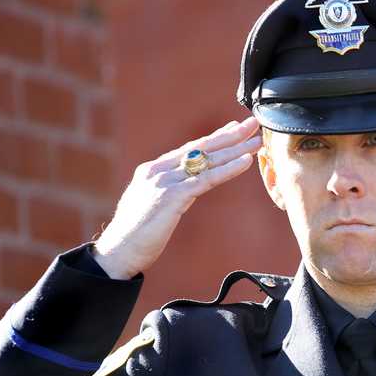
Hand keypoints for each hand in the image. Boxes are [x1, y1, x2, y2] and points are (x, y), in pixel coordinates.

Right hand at [92, 117, 261, 279]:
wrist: (118, 251)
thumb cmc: (135, 234)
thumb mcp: (151, 204)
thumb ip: (168, 191)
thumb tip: (184, 189)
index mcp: (153, 170)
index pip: (189, 149)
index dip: (214, 137)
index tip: (234, 127)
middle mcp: (158, 171)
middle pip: (201, 148)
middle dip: (230, 135)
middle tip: (252, 124)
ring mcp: (164, 182)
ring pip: (207, 160)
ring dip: (236, 149)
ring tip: (257, 140)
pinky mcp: (172, 196)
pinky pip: (206, 179)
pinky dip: (229, 169)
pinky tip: (246, 161)